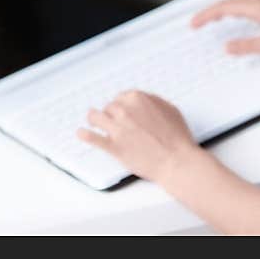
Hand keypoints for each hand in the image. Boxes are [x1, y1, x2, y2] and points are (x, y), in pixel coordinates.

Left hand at [76, 89, 198, 182]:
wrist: (177, 161)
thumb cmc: (177, 138)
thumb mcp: (170, 109)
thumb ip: (153, 102)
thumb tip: (143, 101)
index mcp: (138, 99)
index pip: (121, 97)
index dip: (121, 105)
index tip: (121, 110)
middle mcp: (125, 111)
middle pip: (109, 107)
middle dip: (111, 114)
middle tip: (114, 121)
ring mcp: (118, 128)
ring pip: (96, 117)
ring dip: (94, 119)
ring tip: (93, 122)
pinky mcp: (114, 146)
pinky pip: (92, 138)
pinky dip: (85, 135)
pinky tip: (81, 133)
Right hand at [190, 0, 259, 55]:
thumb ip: (249, 45)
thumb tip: (228, 47)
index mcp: (259, 6)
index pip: (225, 8)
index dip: (207, 15)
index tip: (194, 23)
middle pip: (229, 1)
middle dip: (210, 11)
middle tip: (197, 22)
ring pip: (238, 0)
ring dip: (222, 8)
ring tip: (211, 18)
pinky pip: (247, 2)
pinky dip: (234, 8)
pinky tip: (236, 15)